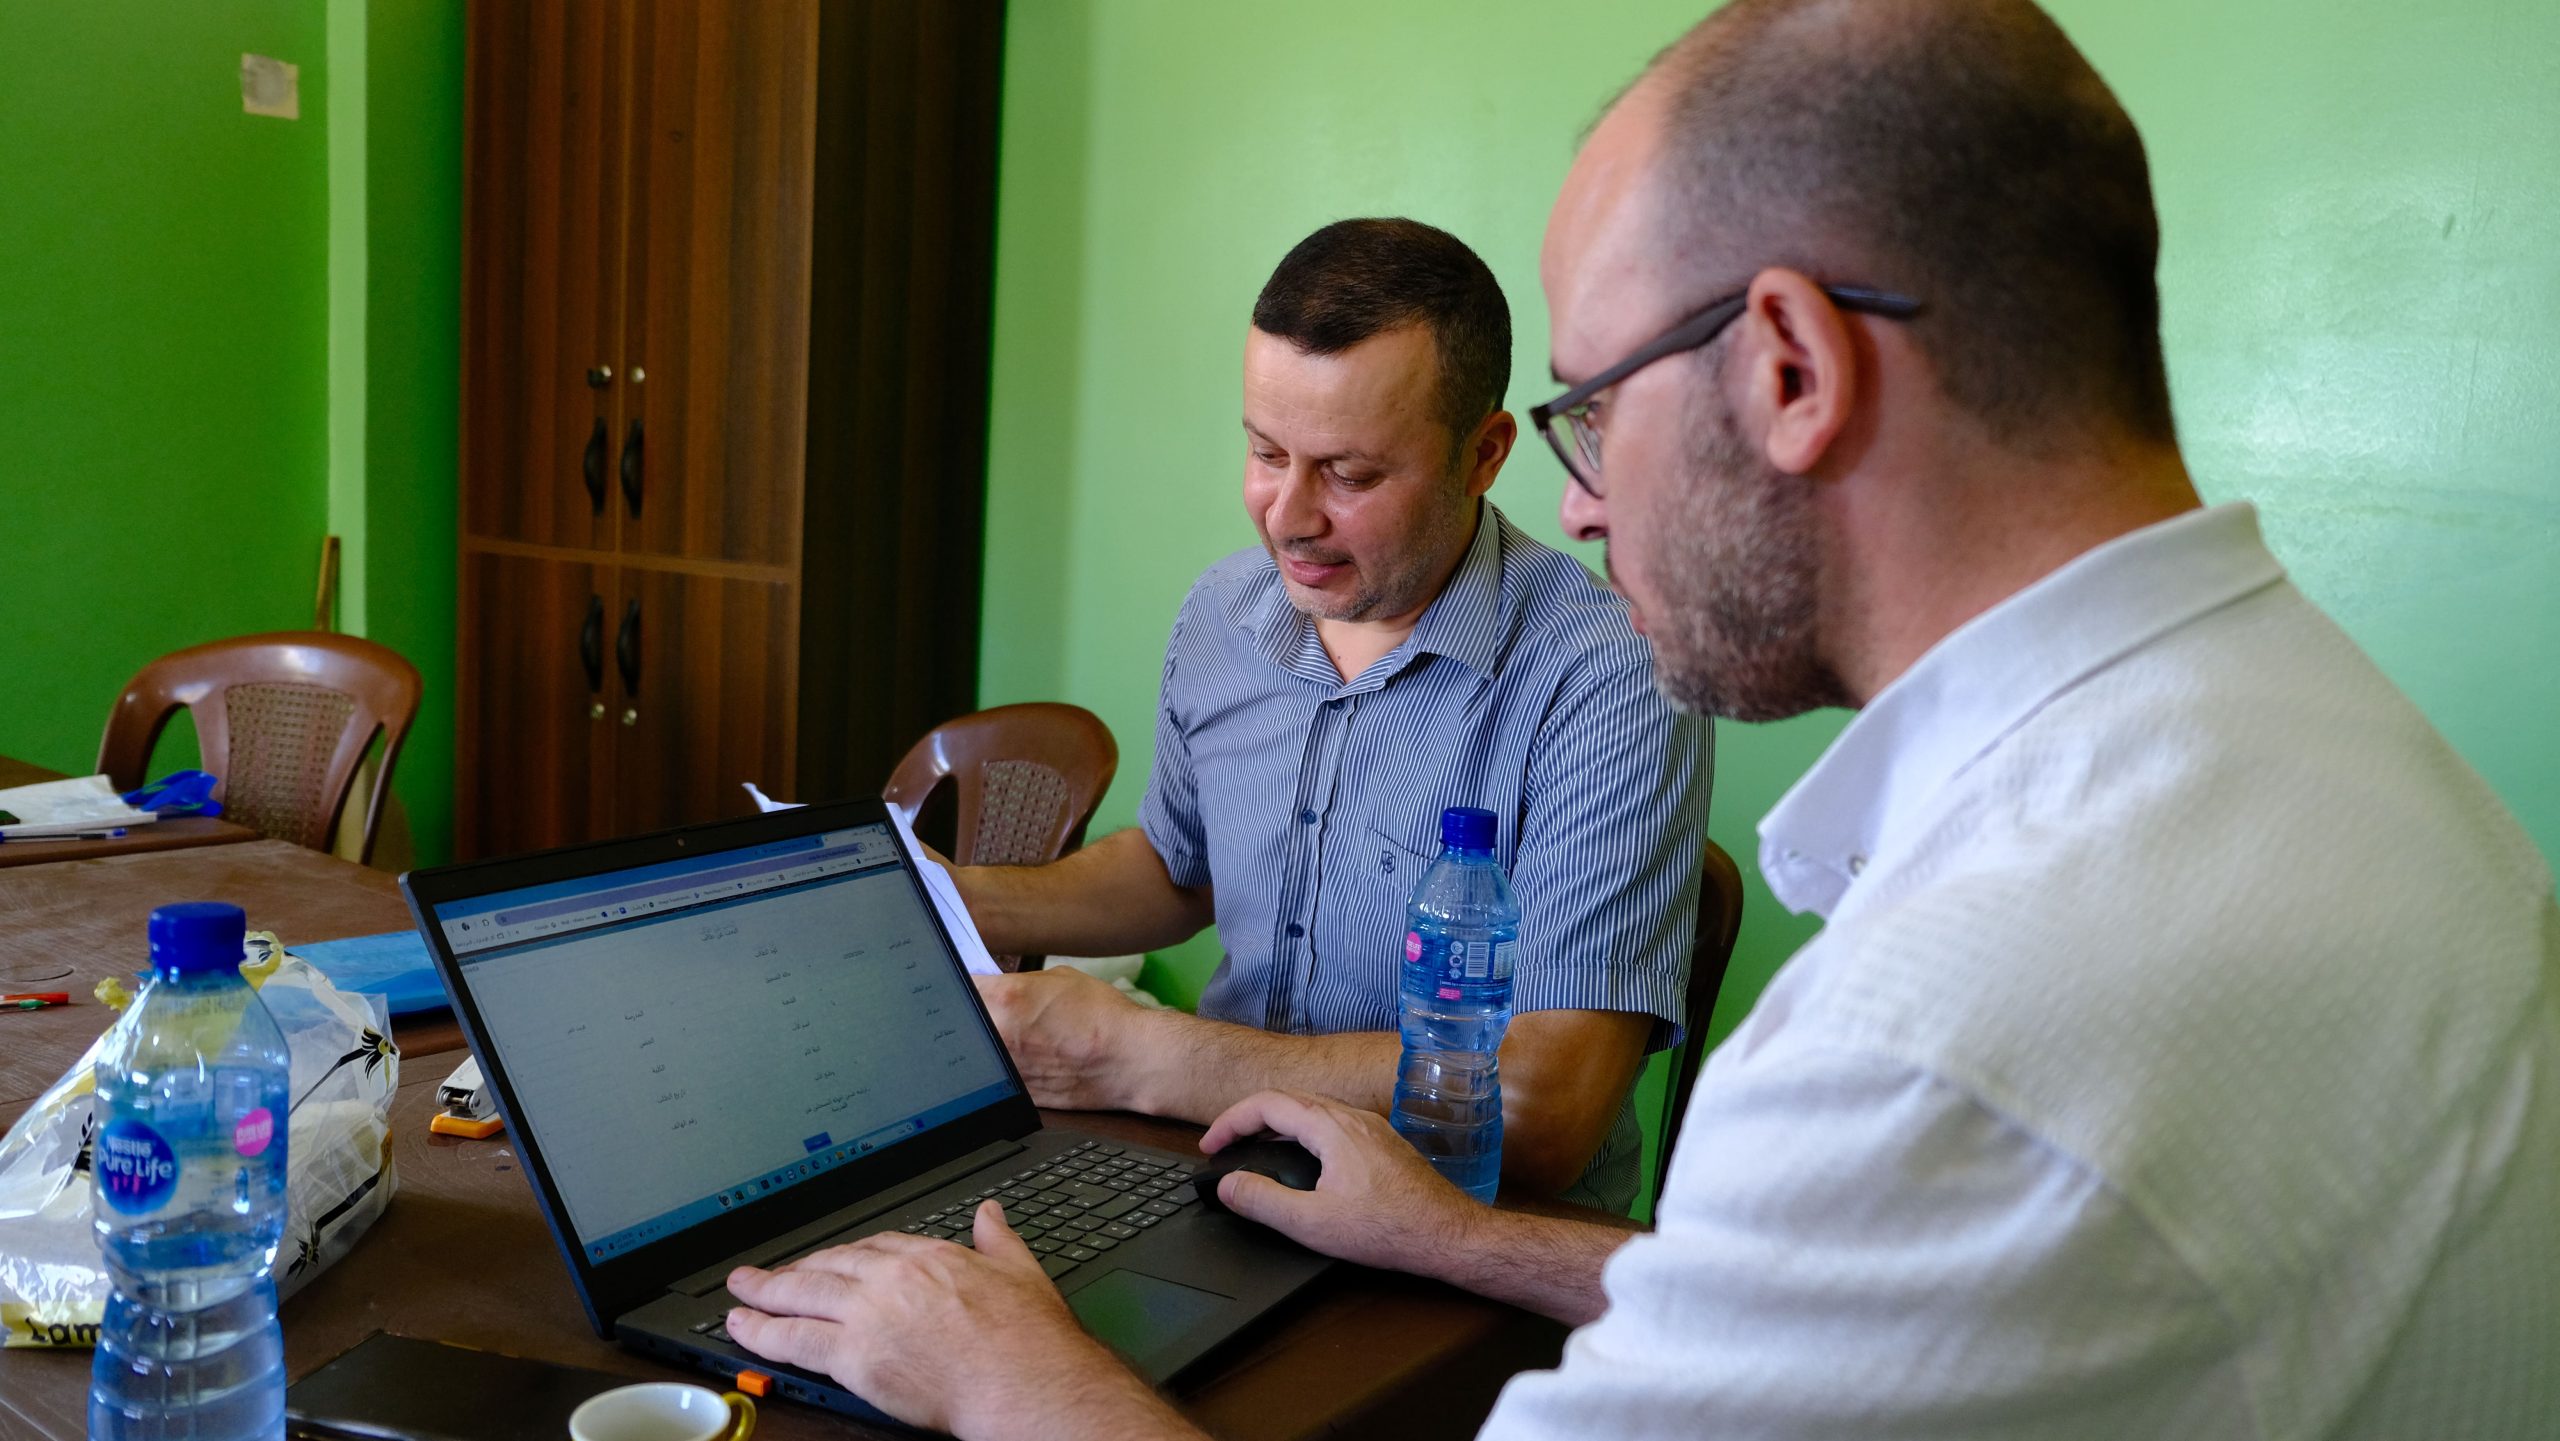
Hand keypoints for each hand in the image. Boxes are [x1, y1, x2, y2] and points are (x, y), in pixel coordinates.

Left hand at [725, 1201, 1140, 1437]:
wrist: (1023, 1380)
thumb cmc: (1029, 1339)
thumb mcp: (1020, 1270)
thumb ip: (998, 1239)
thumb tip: (990, 1213)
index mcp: (930, 1257)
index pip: (874, 1248)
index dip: (845, 1256)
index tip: (831, 1261)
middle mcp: (892, 1279)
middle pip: (829, 1265)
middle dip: (793, 1268)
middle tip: (767, 1272)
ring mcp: (869, 1316)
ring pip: (803, 1296)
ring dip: (765, 1292)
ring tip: (741, 1290)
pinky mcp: (855, 1357)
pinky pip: (796, 1340)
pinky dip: (763, 1331)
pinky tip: (744, 1327)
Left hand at [974, 966, 1149, 1110]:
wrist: (1131, 1061)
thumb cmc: (1102, 1016)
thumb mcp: (1059, 979)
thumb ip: (1019, 983)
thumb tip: (995, 986)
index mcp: (1006, 999)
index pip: (959, 986)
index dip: (959, 984)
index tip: (961, 986)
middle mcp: (999, 1036)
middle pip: (960, 1023)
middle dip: (969, 1016)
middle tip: (986, 1012)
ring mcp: (1005, 1070)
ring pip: (975, 1054)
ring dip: (983, 1045)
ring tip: (1013, 1037)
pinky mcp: (1016, 1094)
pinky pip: (994, 1078)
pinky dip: (1000, 1069)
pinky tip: (1024, 1060)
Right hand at [1200, 1090, 1486, 1273]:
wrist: (1448, 1234)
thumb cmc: (1387, 1229)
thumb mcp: (1312, 1223)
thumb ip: (1263, 1202)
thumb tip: (1227, 1185)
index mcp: (1331, 1126)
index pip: (1266, 1103)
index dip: (1230, 1121)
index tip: (1210, 1146)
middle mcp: (1352, 1116)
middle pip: (1288, 1100)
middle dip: (1249, 1119)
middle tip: (1225, 1146)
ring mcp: (1371, 1127)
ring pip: (1312, 1110)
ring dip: (1276, 1124)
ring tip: (1255, 1151)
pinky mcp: (1383, 1143)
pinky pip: (1332, 1123)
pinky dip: (1303, 1133)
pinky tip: (1302, 1162)